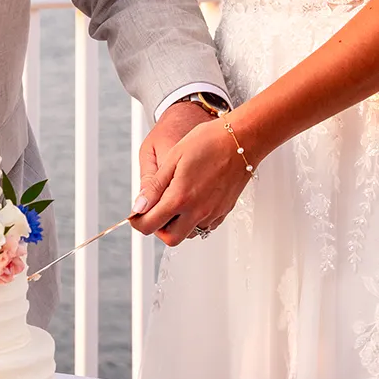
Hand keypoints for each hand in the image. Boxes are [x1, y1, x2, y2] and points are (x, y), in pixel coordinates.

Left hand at [129, 119, 251, 245]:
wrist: (242, 139)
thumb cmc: (209, 142)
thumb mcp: (173, 158)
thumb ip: (155, 186)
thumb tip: (139, 206)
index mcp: (180, 198)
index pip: (150, 225)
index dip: (138, 222)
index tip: (136, 214)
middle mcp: (198, 211)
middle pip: (170, 238)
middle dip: (158, 229)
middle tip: (155, 212)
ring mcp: (213, 213)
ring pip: (190, 234)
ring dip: (177, 226)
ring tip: (174, 203)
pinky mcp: (224, 211)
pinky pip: (206, 226)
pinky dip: (195, 221)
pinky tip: (192, 202)